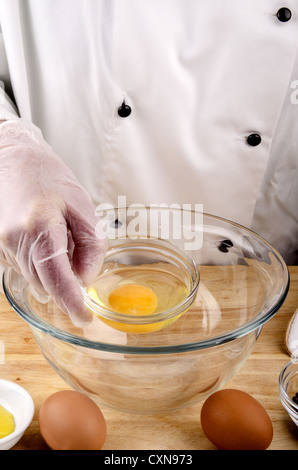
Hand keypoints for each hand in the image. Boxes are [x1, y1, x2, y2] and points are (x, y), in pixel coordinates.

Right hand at [0, 119, 106, 325]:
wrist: (11, 157)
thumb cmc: (48, 176)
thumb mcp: (82, 205)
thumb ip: (91, 245)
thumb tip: (86, 278)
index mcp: (40, 227)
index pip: (57, 278)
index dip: (72, 303)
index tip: (84, 318)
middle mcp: (15, 240)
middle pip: (46, 282)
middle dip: (66, 282)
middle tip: (78, 257)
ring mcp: (2, 245)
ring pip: (34, 277)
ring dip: (52, 270)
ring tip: (58, 236)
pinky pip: (23, 267)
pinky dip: (38, 262)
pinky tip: (43, 237)